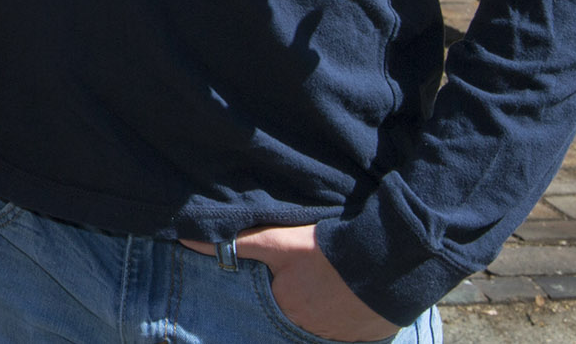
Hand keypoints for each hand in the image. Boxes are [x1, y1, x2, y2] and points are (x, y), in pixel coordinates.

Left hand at [182, 227, 397, 341]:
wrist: (387, 260)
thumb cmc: (326, 251)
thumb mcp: (277, 242)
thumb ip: (236, 244)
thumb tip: (188, 241)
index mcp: (287, 311)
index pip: (272, 307)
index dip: (276, 291)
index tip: (285, 280)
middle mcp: (311, 332)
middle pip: (297, 317)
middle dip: (300, 303)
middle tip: (309, 283)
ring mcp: (343, 337)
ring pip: (324, 324)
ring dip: (324, 310)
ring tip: (328, 287)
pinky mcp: (370, 336)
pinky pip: (351, 330)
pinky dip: (348, 315)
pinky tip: (349, 296)